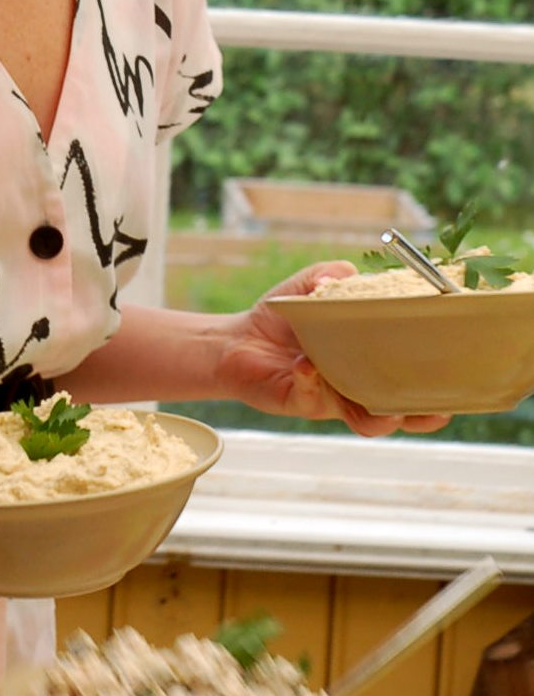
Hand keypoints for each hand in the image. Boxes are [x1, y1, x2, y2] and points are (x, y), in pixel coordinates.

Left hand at [215, 261, 450, 435]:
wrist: (236, 340)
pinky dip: (313, 381)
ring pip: (367, 421)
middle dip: (423, 414)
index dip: (438, 386)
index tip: (458, 380)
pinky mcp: (301, 402)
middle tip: (437, 409)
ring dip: (379, 415)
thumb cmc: (285, 316)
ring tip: (388, 408)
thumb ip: (331, 275)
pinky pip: (313, 399)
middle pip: (403, 412)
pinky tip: (307, 364)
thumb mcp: (312, 286)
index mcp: (371, 360)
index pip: (413, 379)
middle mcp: (358, 386)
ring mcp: (332, 399)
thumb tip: (345, 276)